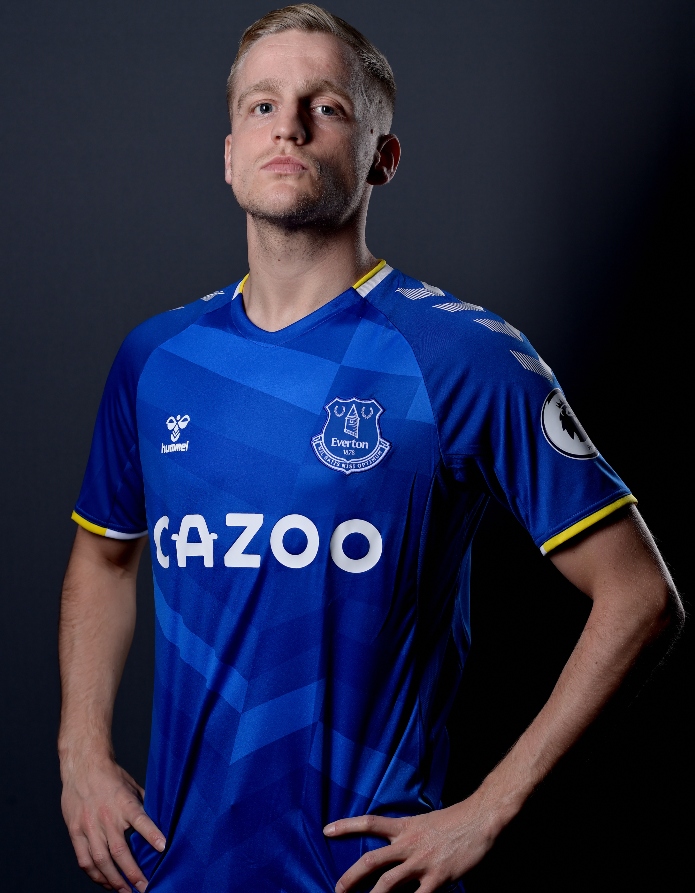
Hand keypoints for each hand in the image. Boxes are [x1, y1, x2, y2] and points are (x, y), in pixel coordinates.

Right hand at [61, 755, 165, 892]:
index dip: (152, 834)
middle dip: (132, 873)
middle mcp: (106, 817)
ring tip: (125, 891)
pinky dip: (95, 875)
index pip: (140, 820)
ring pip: (101, 861)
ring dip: (113, 880)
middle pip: (119, 851)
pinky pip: (84, 859)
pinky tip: (105, 882)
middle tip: (144, 887)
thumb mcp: (132, 786)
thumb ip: (143, 805)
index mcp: (124, 803)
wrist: (83, 766)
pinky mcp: (75, 831)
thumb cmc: (111, 776)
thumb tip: (160, 820)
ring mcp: (89, 826)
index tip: (163, 847)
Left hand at [323, 799, 496, 892]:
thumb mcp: (424, 822)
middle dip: (351, 878)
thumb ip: (407, 837)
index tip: (326, 830)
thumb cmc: (454, 820)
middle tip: (337, 890)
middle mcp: (408, 844)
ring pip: (388, 884)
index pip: (369, 823)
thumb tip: (393, 854)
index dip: (346, 826)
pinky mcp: (438, 878)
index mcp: (404, 827)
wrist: (479, 818)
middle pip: (372, 861)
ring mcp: (422, 862)